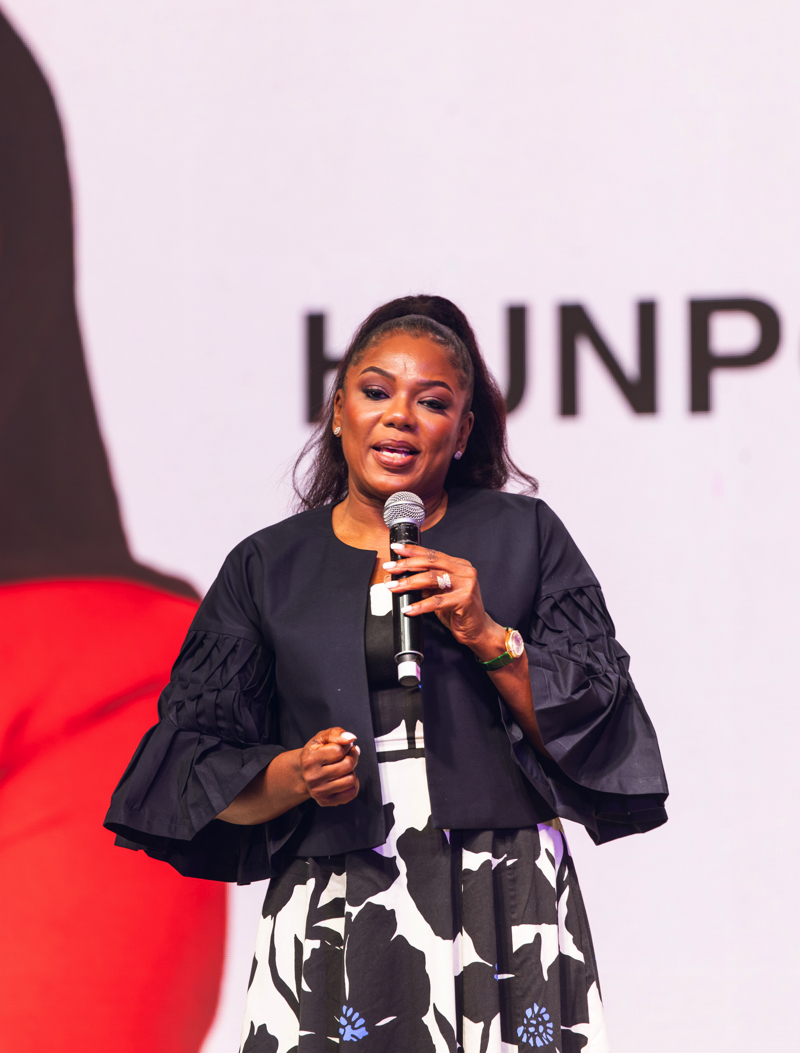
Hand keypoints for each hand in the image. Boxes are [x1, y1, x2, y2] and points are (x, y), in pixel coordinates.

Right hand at [299, 727, 360, 807]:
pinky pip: (351, 793)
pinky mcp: (325, 801)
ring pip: (351, 779)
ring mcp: (319, 791)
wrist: (303, 772)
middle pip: (348, 765)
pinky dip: (353, 785)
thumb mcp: (322, 737)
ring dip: (351, 771)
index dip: (345, 746)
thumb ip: (336, 733)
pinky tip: (343, 779)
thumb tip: (350, 738)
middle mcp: (312, 777)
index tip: (341, 747)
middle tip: (345, 757)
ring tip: (342, 768)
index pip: (339, 750)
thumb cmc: (315, 753)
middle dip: (351, 757)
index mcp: (309, 759)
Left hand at [383, 543, 506, 659]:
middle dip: (407, 565)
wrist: (477, 630)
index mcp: (459, 565)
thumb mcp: (440, 593)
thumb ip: (426, 583)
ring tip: (394, 587)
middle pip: (431, 562)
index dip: (413, 550)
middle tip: (390, 568)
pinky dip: (420, 605)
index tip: (397, 548)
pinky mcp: (464, 600)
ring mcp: (466, 584)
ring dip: (409, 582)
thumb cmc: (458, 611)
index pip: (432, 554)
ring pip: (432, 578)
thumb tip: (399, 577)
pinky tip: (409, 609)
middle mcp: (464, 571)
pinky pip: (437, 601)